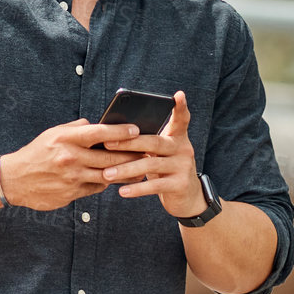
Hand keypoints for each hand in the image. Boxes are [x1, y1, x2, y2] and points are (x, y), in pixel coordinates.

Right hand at [1, 117, 135, 211]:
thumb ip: (76, 128)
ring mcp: (71, 178)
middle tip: (147, 152)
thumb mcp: (52, 134)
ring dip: (125, 173)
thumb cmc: (36, 154)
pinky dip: (105, 183)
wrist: (14, 180)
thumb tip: (97, 124)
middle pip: (109, 158)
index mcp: (66, 139)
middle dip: (131, 155)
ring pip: (106, 176)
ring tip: (139, 170)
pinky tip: (114, 180)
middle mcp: (70, 158)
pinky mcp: (71, 194)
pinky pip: (95, 188)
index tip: (136, 130)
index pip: (100, 133)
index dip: (121, 131)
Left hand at [96, 91, 204, 218]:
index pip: (181, 119)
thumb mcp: (160, 154)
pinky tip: (122, 191)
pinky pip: (155, 186)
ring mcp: (183, 167)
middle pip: (154, 142)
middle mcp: (183, 149)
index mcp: (178, 137)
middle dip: (128, 143)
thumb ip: (147, 141)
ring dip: (126, 169)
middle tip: (106, 144)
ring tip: (107, 173)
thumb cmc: (165, 170)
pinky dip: (136, 189)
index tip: (178, 95)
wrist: (186, 197)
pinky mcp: (180, 185)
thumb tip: (113, 134)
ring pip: (150, 165)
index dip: (180, 107)